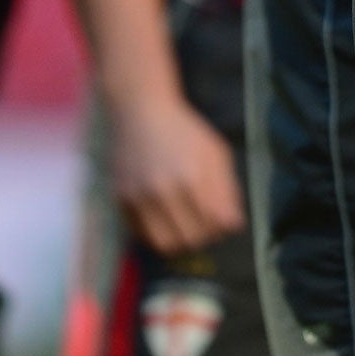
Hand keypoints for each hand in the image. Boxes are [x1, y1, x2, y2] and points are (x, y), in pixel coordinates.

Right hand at [109, 91, 245, 253]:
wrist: (140, 111)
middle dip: (203, 235)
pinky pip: (141, 235)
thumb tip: (232, 226)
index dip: (221, 227)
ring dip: (178, 241)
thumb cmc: (184, 130)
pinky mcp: (122, 199)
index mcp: (193, 177)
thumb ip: (226, 189)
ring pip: (165, 244)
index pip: (214, 225)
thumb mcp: (214, 152)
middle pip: (191, 239)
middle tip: (202, 223)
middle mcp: (164, 190)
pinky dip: (155, 234)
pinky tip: (163, 218)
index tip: (219, 219)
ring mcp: (140, 197)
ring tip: (183, 226)